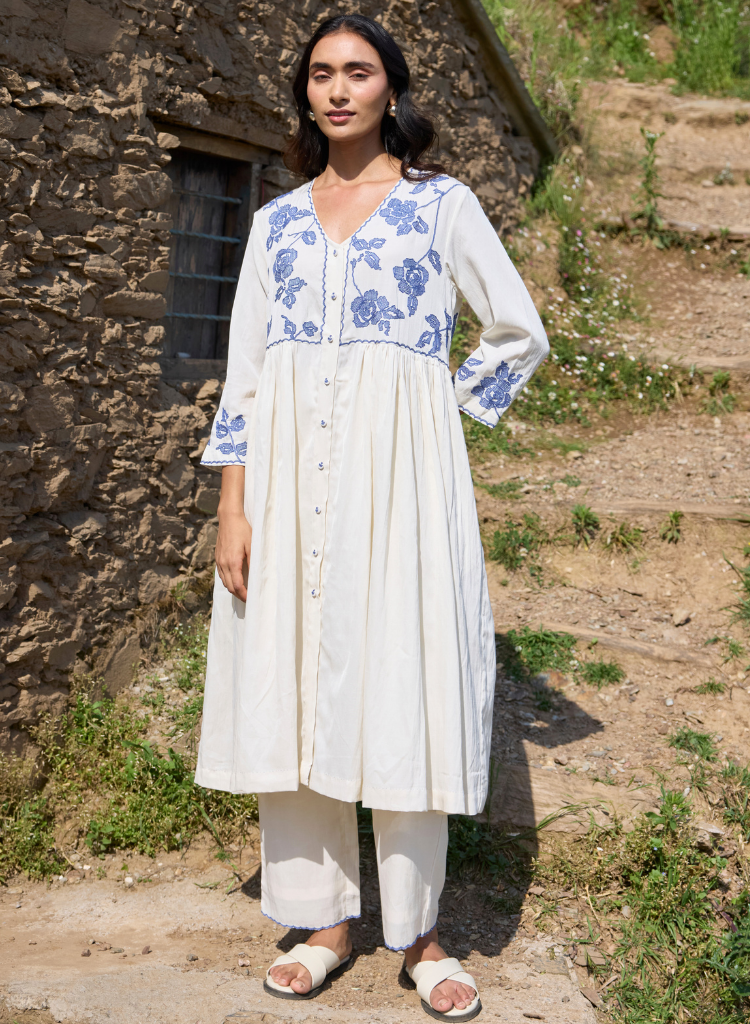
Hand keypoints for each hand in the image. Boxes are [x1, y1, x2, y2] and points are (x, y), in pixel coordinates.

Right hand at [216, 466, 251, 601]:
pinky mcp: (218, 557)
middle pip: (230, 587)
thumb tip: (257, 576)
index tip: (251, 600)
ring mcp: (219, 561)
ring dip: (233, 589)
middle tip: (249, 600)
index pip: (237, 585)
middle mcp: (223, 564)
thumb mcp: (252, 545)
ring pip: (224, 582)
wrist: (229, 518)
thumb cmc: (242, 530)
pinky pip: (221, 575)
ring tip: (243, 592)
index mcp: (232, 562)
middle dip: (239, 595)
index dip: (244, 595)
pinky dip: (228, 581)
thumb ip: (253, 561)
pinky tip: (235, 580)